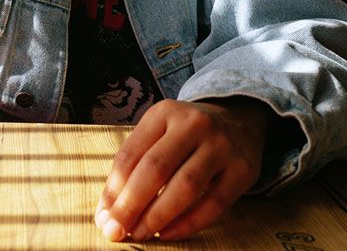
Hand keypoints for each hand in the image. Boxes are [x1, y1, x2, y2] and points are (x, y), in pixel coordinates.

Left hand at [95, 97, 269, 241]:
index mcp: (164, 113)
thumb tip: (108, 212)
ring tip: (140, 234)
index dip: (113, 189)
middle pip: (156, 169)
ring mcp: (222, 145)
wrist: (239, 120)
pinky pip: (214, 204)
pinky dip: (188, 224)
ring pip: (185, 187)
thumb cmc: (185, 135)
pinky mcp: (243, 169)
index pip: (131, 154)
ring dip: (157, 217)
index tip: (103, 217)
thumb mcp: (158, 134)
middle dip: (131, 205)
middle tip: (115, 231)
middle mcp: (194, 124)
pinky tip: (168, 233)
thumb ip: (133, 166)